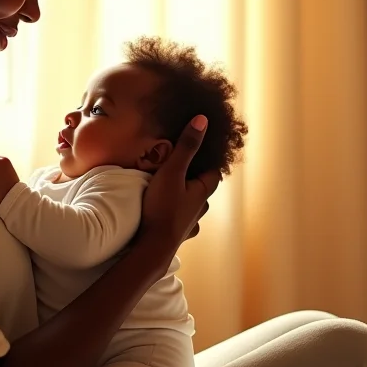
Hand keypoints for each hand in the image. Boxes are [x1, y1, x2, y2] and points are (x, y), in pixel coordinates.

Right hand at [136, 115, 221, 266]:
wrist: (153, 246)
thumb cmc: (163, 207)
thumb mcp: (173, 171)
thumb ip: (186, 146)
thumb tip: (203, 120)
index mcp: (202, 191)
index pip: (213, 172)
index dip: (208, 161)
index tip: (199, 152)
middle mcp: (200, 207)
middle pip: (202, 188)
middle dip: (194, 178)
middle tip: (179, 167)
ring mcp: (189, 223)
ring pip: (192, 206)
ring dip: (185, 198)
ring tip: (170, 189)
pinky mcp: (177, 235)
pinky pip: (181, 222)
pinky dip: (176, 215)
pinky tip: (166, 214)